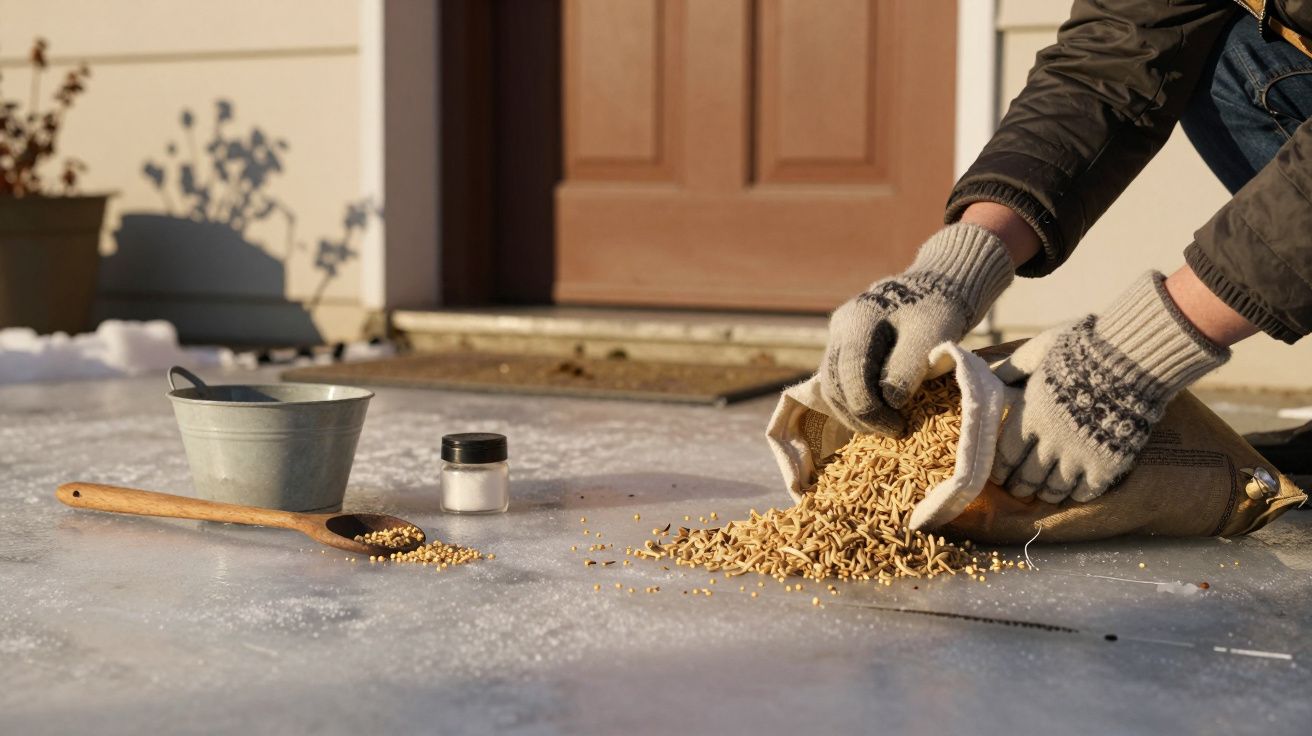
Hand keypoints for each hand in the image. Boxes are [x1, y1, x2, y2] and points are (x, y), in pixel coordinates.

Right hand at [820, 222, 1012, 435]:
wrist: (937, 288)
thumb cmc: (938, 310)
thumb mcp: (931, 335)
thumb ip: (907, 367)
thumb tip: (890, 402)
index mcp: (858, 320)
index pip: (850, 376)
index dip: (870, 409)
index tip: (898, 427)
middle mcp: (840, 329)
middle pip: (833, 386)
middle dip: (859, 417)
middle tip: (892, 432)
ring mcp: (838, 338)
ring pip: (831, 387)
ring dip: (854, 414)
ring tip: (884, 427)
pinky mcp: (845, 349)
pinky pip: (840, 383)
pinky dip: (855, 403)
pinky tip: (878, 414)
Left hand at [990, 272, 1229, 502]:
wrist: (1131, 359)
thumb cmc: (1081, 349)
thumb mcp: (1038, 351)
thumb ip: (1012, 368)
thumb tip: (988, 373)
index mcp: (1029, 416)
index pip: (1005, 456)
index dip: (1000, 469)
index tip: (1000, 474)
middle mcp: (1049, 442)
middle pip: (1026, 478)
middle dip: (1019, 486)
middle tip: (1019, 489)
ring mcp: (1079, 456)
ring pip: (1054, 489)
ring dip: (1046, 494)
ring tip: (1044, 493)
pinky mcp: (1107, 464)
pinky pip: (1086, 492)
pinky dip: (1077, 495)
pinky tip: (1074, 491)